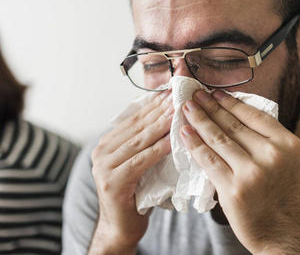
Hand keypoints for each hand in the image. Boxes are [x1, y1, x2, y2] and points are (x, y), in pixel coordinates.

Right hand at [89, 90, 173, 253]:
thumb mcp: (141, 163)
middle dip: (160, 109)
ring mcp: (104, 165)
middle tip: (179, 94)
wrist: (120, 227)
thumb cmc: (136, 194)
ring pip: (139, 139)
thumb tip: (171, 119)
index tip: (172, 90)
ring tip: (179, 111)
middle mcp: (103, 150)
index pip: (135, 117)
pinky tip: (171, 139)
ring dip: (161, 124)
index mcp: (109, 142)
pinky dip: (157, 149)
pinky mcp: (112, 181)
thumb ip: (147, 143)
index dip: (154, 103)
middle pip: (137, 125)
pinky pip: (140, 160)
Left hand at [180, 90, 299, 253]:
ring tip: (187, 107)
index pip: (255, 115)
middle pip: (234, 124)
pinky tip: (185, 133)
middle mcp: (271, 155)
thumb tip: (253, 121)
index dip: (233, 102)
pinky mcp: (233, 189)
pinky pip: (209, 160)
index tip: (217, 93)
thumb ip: (279, 143)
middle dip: (211, 106)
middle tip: (196, 94)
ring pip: (219, 138)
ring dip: (200, 120)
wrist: (289, 237)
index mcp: (289, 145)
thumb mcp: (299, 164)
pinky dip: (195, 144)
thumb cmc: (294, 201)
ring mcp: (251, 172)